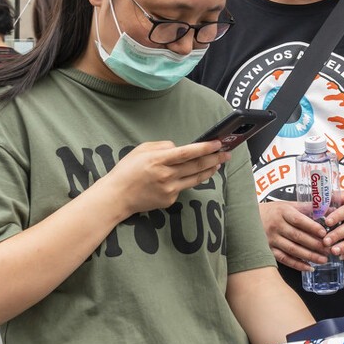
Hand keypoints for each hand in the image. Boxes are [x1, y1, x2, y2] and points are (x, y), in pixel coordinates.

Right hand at [98, 140, 230, 217]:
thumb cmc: (127, 170)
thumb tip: (180, 148)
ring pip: (196, 178)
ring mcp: (169, 190)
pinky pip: (183, 187)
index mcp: (158, 160)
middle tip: (226, 153)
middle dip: (214, 158)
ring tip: (218, 163)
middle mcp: (166, 175)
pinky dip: (187, 180)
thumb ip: (163, 146)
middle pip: (197, 166)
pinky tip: (188, 175)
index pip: (188, 152)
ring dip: (209, 170)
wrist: (117, 196)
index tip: (218, 143)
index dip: (205, 148)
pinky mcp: (169, 200)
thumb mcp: (141, 149)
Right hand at [259, 200, 327, 271]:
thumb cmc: (273, 211)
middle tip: (329, 249)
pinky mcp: (267, 250)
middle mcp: (276, 225)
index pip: (298, 220)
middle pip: (297, 236)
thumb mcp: (287, 205)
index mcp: (282, 212)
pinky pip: (284, 259)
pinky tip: (309, 267)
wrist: (247, 219)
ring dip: (309, 256)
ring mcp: (271, 239)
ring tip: (323, 260)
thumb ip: (307, 208)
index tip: (324, 233)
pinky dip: (297, 264)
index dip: (312, 227)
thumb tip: (330, 209)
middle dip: (315, 244)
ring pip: (292, 249)